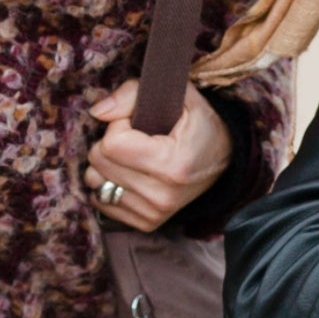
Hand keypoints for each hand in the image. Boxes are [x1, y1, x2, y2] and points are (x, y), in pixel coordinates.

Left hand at [85, 79, 234, 232]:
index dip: (119, 124)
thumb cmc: (198, 122)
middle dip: (110, 143)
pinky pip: (101, 202)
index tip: (137, 122)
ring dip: (107, 164)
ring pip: (95, 183)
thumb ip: (133, 94)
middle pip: (100, 163)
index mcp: (173, 165)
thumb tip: (97, 112)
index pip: (112, 144)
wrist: (223, 157)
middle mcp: (163, 196)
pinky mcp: (147, 223)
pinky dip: (109, 184)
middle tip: (135, 138)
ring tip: (132, 156)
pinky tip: (130, 174)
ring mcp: (154, 213)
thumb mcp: (179, 94)